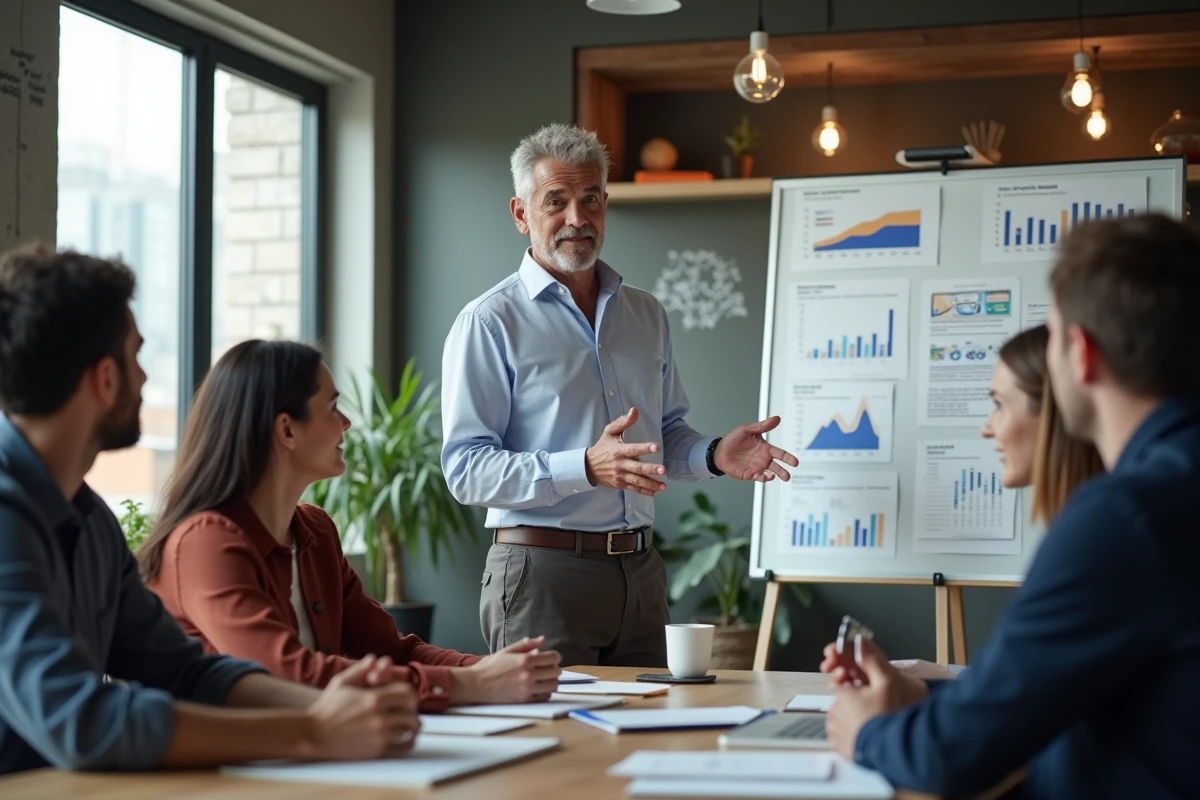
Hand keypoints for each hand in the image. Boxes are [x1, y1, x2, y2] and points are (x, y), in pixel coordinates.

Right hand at [305, 656, 420, 759]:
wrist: (314, 734)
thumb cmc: (327, 707)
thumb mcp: (341, 682)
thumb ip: (361, 669)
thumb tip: (375, 659)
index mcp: (374, 698)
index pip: (407, 693)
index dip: (410, 694)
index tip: (407, 698)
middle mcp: (380, 717)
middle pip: (411, 712)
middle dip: (412, 710)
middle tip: (409, 711)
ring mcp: (379, 735)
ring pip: (409, 729)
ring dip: (411, 726)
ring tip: (408, 724)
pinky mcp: (376, 749)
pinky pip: (402, 746)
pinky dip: (407, 741)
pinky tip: (406, 738)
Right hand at [451, 636, 561, 703]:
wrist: (476, 684)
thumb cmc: (489, 667)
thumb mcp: (507, 651)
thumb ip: (526, 645)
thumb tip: (543, 639)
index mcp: (526, 659)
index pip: (554, 658)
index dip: (554, 657)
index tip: (550, 658)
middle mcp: (529, 674)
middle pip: (556, 672)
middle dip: (553, 669)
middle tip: (546, 669)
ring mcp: (527, 689)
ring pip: (553, 685)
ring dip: (550, 681)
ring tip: (543, 679)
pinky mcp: (524, 700)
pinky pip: (544, 697)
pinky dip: (544, 693)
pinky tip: (537, 688)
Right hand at [585, 407, 666, 496]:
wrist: (588, 467)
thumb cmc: (602, 447)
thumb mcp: (609, 432)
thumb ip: (623, 422)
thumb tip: (635, 410)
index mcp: (619, 450)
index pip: (633, 449)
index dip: (644, 448)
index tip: (656, 447)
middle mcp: (620, 464)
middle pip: (637, 468)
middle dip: (651, 469)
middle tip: (664, 470)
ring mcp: (620, 476)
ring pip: (637, 481)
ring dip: (651, 484)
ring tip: (664, 486)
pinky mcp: (620, 484)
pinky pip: (634, 488)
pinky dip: (644, 491)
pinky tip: (655, 492)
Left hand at [713, 417, 797, 481]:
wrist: (719, 450)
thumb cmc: (733, 439)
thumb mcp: (747, 429)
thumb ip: (762, 426)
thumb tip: (777, 418)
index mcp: (765, 448)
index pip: (779, 453)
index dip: (787, 458)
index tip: (795, 462)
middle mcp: (763, 459)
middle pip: (777, 466)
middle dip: (783, 471)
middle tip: (788, 476)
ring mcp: (756, 467)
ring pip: (769, 474)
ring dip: (775, 476)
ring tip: (777, 477)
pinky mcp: (749, 474)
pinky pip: (758, 477)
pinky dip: (762, 478)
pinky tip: (764, 476)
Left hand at [823, 639, 927, 759]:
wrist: (890, 749)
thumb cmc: (888, 716)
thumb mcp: (886, 683)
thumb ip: (872, 661)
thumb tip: (860, 643)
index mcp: (842, 694)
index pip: (843, 683)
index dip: (855, 685)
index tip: (868, 692)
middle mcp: (834, 712)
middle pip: (844, 701)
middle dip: (856, 703)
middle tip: (875, 710)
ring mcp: (835, 731)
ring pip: (842, 719)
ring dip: (853, 719)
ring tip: (872, 724)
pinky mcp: (838, 746)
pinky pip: (842, 736)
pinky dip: (851, 735)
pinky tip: (866, 735)